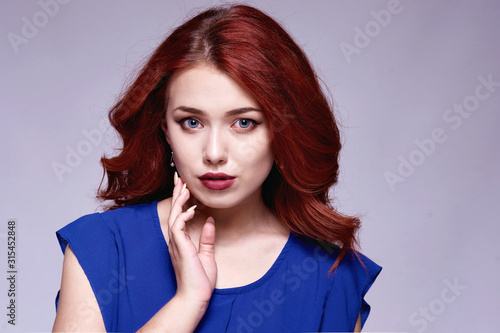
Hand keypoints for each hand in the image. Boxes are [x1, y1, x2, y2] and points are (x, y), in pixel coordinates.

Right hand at [167, 172, 216, 307]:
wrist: (196, 296)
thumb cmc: (200, 280)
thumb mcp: (207, 255)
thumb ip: (206, 238)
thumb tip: (209, 221)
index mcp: (181, 241)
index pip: (179, 216)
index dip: (181, 201)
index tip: (185, 187)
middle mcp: (176, 240)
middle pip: (174, 211)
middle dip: (177, 194)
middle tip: (180, 178)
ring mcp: (176, 243)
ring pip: (174, 215)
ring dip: (179, 201)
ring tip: (185, 187)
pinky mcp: (179, 247)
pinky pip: (177, 226)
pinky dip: (183, 216)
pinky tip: (192, 209)